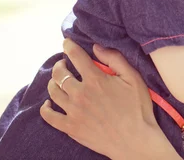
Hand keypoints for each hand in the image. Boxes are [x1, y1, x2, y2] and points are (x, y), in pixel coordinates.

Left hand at [40, 39, 180, 159]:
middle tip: (63, 63)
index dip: (69, 46)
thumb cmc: (137, 109)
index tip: (66, 43)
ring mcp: (73, 112)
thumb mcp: (133, 78)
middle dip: (59, 64)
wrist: (135, 141)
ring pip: (53, 92)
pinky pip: (49, 116)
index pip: (76, 56)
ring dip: (53, 82)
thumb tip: (97, 47)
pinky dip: (45, 108)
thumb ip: (115, 59)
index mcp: (96, 79)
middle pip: (59, 73)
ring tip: (57, 80)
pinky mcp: (71, 128)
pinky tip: (49, 103)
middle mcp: (80, 94)